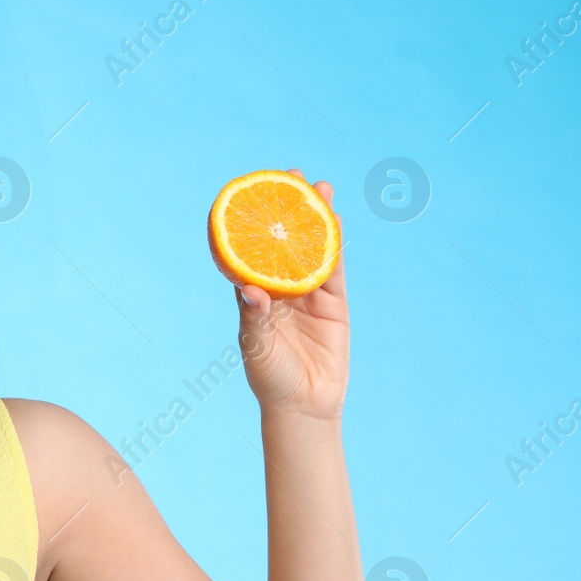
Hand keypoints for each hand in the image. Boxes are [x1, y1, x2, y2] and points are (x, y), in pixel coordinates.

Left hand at [234, 168, 348, 420]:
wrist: (304, 404)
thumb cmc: (270, 376)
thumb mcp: (256, 346)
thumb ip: (254, 317)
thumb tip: (250, 289)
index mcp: (252, 295)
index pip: (246, 251)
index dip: (246, 223)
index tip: (246, 194)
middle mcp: (278, 288)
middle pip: (281, 240)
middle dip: (286, 208)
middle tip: (289, 176)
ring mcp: (306, 293)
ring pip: (310, 247)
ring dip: (315, 217)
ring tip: (319, 187)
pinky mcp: (333, 302)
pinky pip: (333, 267)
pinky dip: (334, 244)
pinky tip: (335, 219)